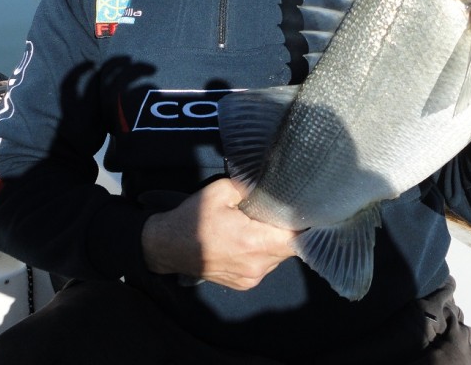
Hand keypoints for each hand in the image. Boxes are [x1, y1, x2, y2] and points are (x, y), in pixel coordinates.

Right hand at [141, 178, 296, 290]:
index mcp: (254, 242)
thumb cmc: (194, 218)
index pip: (295, 237)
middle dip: (287, 230)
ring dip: (275, 242)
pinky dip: (263, 253)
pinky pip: (265, 265)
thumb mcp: (220, 191)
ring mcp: (251, 278)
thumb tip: (271, 185)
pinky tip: (251, 240)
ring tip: (262, 225)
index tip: (304, 209)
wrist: (167, 247)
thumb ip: (249, 187)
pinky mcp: (245, 284)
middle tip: (281, 211)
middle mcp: (257, 265)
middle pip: (289, 248)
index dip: (302, 223)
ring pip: (278, 257)